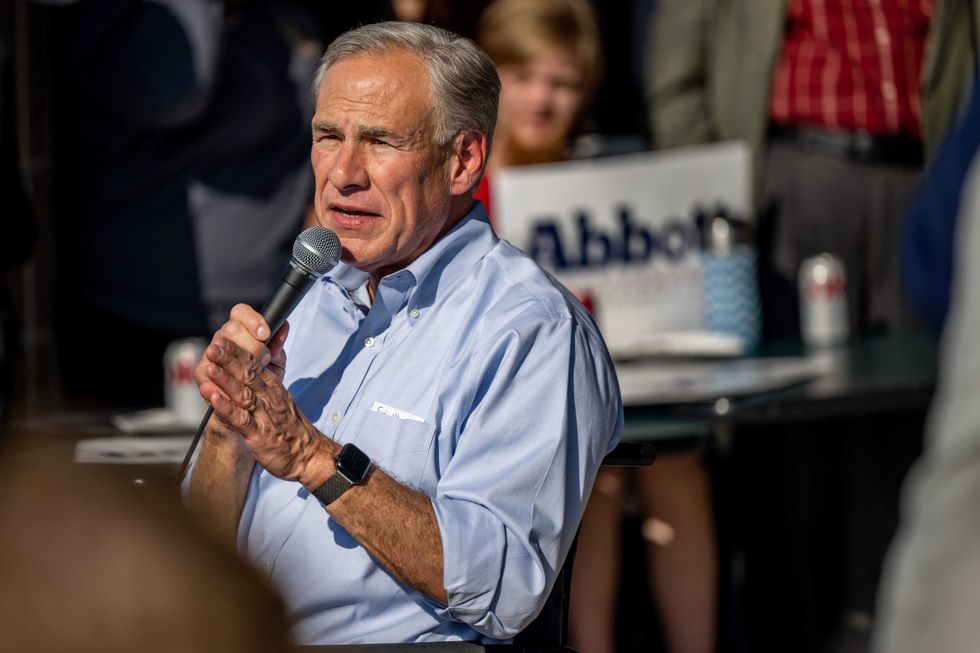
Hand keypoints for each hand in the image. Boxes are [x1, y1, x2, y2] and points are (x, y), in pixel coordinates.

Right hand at [194, 303, 287, 393]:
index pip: (240, 313)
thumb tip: (283, 325)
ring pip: (217, 349)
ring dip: (235, 361)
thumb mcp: (275, 360)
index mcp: (240, 329)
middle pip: (230, 329)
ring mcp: (210, 355)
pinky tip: (230, 386)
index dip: (253, 320)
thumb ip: (277, 343)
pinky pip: (207, 374)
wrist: (254, 400)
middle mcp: (222, 338)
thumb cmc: (264, 374)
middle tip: (264, 359)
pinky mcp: (202, 373)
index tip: (266, 333)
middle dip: (251, 344)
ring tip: (249, 371)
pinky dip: (220, 380)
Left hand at [197, 311, 331, 484]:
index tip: (223, 340)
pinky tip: (214, 398)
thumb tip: (264, 360)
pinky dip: (226, 408)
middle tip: (213, 346)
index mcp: (273, 388)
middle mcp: (269, 398)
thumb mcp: (283, 398)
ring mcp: (264, 415)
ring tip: (209, 366)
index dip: (237, 351)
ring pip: (242, 393)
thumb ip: (269, 380)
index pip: (255, 364)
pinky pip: (241, 419)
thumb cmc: (292, 428)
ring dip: (225, 379)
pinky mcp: (259, 434)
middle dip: (229, 359)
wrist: (309, 455)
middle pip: (247, 374)